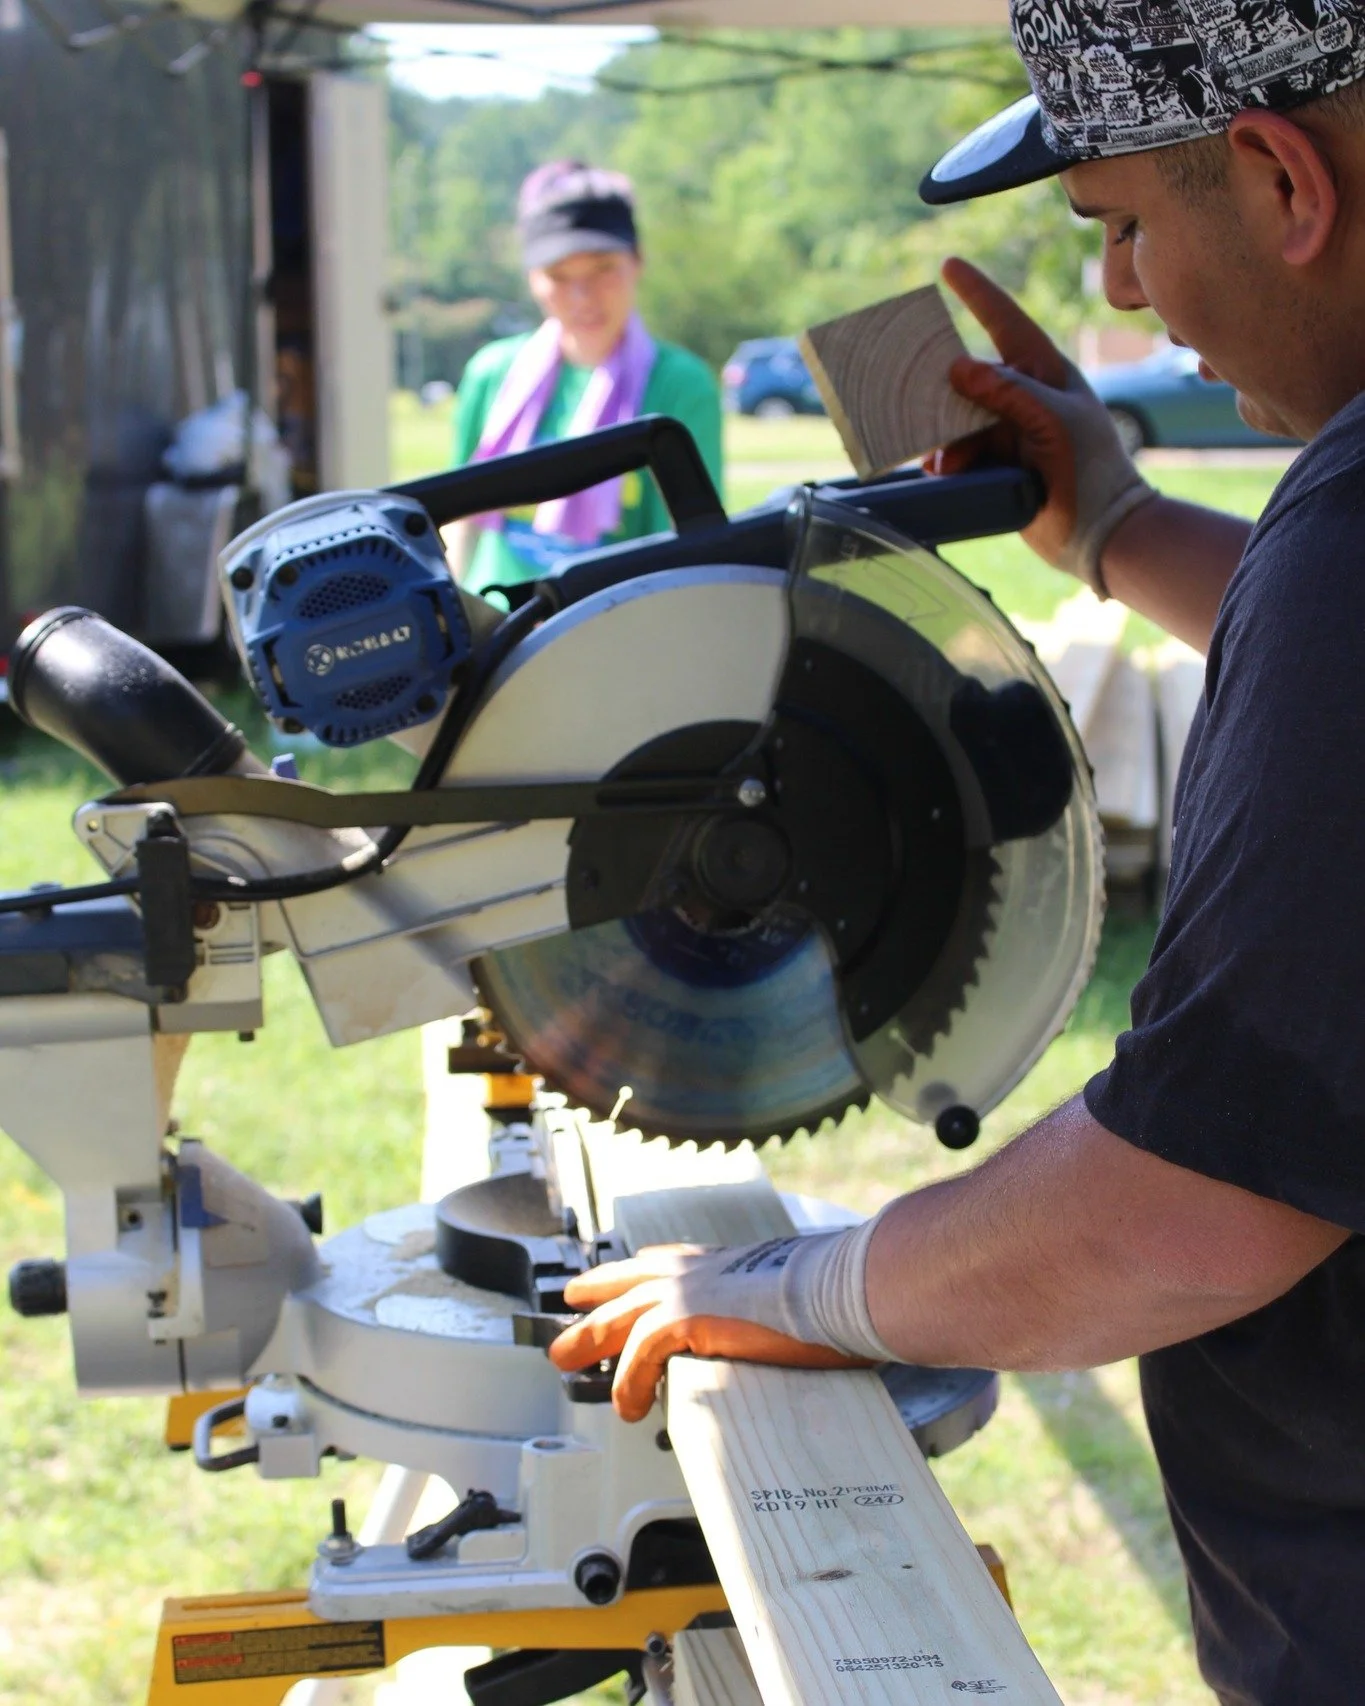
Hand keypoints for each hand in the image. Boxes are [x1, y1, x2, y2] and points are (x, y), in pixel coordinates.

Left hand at [548, 1243, 872, 1422]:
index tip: (618, 1277)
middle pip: (628, 1284)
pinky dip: (629, 1382)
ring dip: (591, 1339)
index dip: (636, 1272)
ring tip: (567, 1361)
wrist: (842, 1289)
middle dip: (595, 1300)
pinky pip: (639, 1355)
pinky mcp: (685, 1318)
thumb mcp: (793, 1298)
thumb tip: (785, 1339)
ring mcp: (688, 1290)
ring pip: (620, 1316)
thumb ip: (772, 1314)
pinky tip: (629, 1405)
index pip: (664, 1260)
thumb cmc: (836, 1296)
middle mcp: (698, 1268)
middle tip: (569, 1311)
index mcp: (722, 1261)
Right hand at [930, 256, 1155, 592]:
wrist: (1101, 533)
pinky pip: (959, 452)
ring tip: (944, 462)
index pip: (1006, 322)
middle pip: (970, 376)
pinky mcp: (998, 464)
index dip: (977, 293)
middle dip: (943, 390)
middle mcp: (1024, 397)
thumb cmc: (1090, 470)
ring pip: (959, 420)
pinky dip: (947, 462)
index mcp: (1045, 374)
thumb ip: (1008, 392)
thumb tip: (959, 367)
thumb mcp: (1052, 422)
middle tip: (914, 391)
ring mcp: (1010, 431)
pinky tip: (942, 473)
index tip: (948, 267)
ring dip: (946, 439)